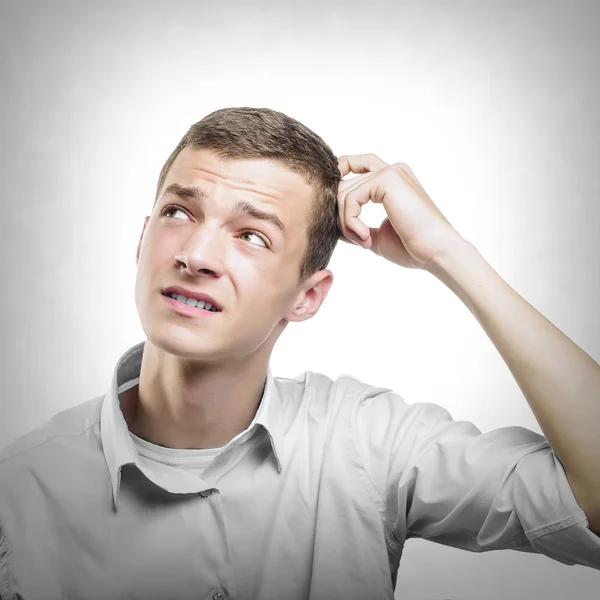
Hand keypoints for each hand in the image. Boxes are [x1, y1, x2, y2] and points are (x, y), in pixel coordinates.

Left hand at [336, 153, 464, 270]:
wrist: (436, 252)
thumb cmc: (412, 247)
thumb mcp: (375, 235)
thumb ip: (355, 225)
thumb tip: (332, 224)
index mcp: (392, 180)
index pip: (354, 165)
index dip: (338, 181)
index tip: (336, 212)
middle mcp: (392, 170)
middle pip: (344, 184)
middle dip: (341, 216)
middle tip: (358, 240)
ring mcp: (390, 172)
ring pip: (344, 192)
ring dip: (346, 223)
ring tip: (364, 241)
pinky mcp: (388, 180)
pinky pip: (350, 198)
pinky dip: (351, 221)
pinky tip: (366, 237)